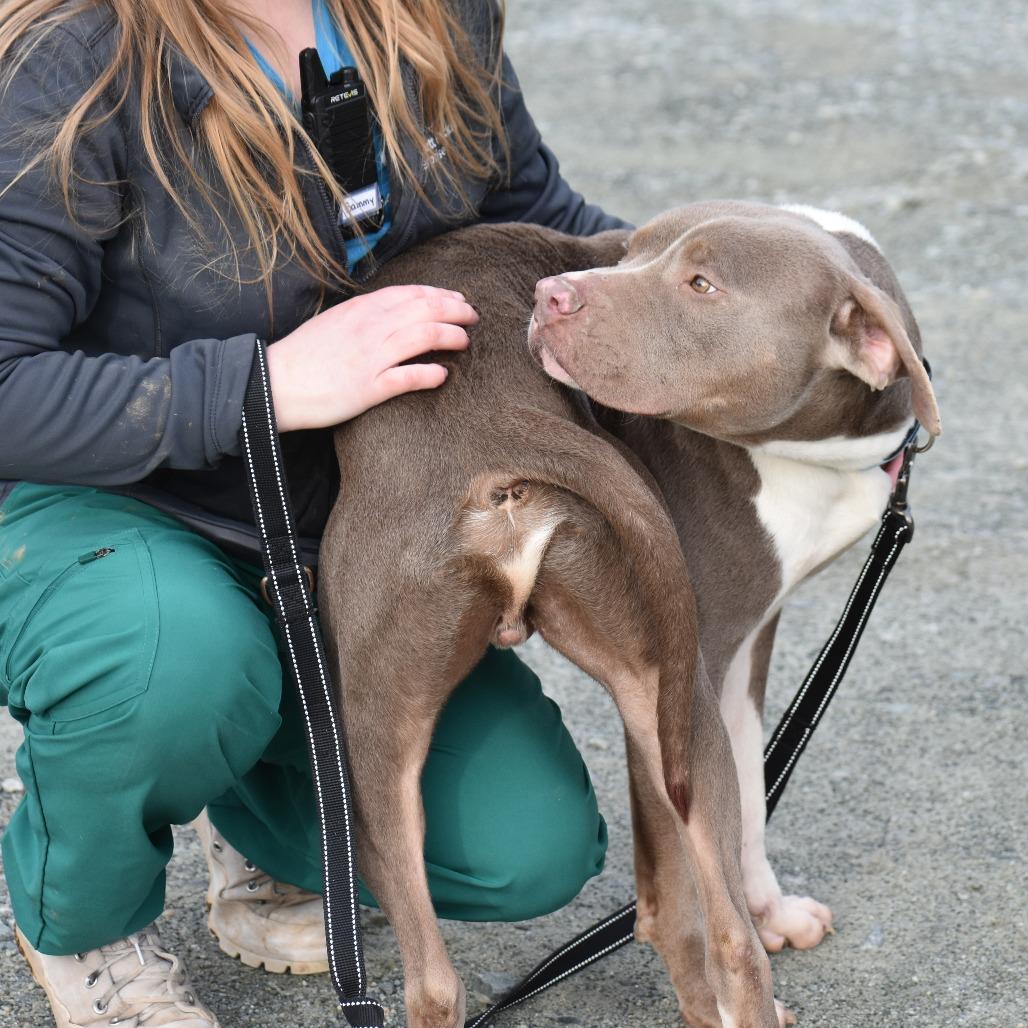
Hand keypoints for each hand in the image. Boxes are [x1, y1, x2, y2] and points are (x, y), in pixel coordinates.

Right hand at [265, 285, 477, 431]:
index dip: (441, 295)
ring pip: (424, 337)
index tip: (458, 300)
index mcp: (361, 309)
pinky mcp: (369, 388)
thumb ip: (365, 316)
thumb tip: (393, 313)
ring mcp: (371, 357)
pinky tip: (443, 375)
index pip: (411, 294)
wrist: (274, 382)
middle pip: (425, 310)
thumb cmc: (304, 355)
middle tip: (473, 318)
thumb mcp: (335, 322)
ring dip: (451, 337)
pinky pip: (408, 377)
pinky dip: (430, 374)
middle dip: (456, 311)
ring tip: (465, 342)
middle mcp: (370, 328)